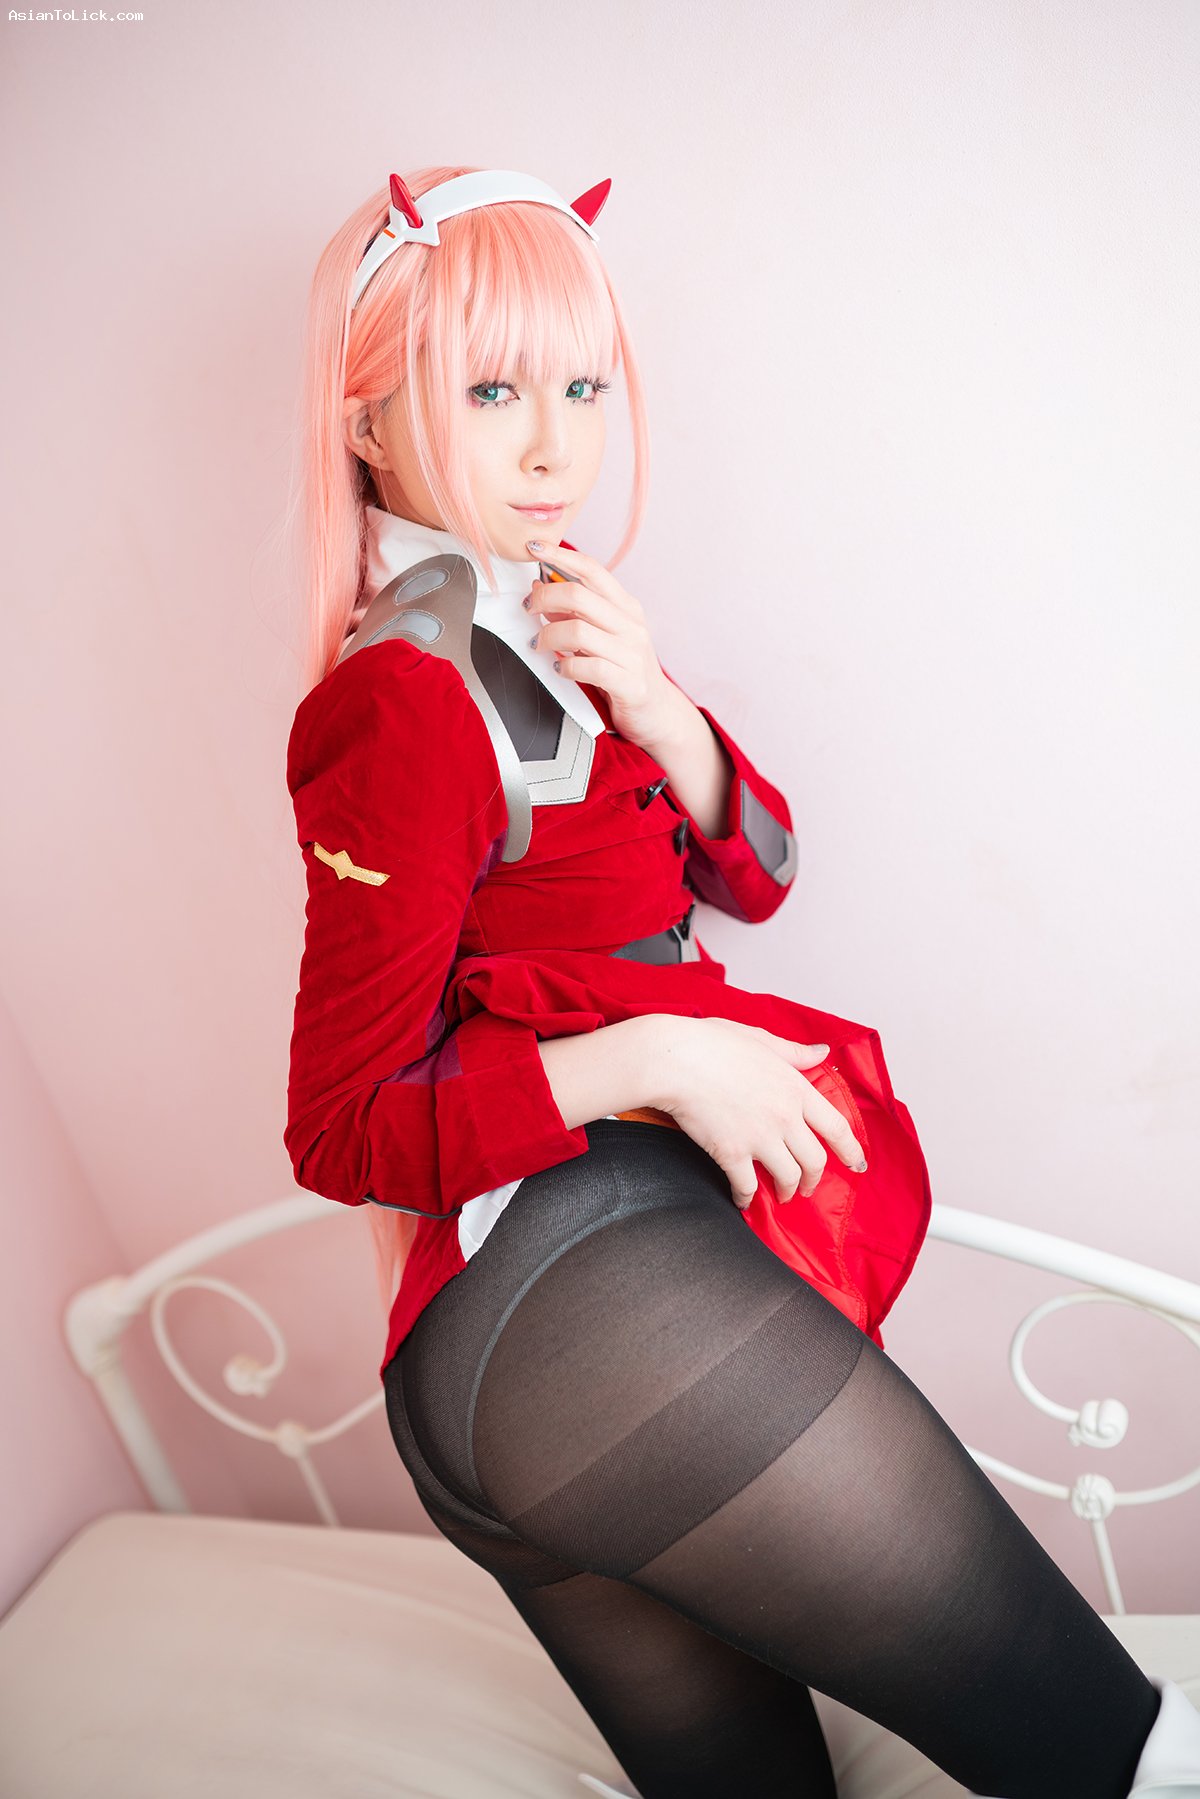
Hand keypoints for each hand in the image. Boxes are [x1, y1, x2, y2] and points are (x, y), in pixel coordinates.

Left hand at [522, 540, 681, 749]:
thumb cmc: (625, 671)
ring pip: (578, 631)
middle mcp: (631, 625)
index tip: (534, 547)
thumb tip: (540, 587)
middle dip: (543, 598)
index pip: (592, 569)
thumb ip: (573, 613)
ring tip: (538, 645)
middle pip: (579, 595)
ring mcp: (632, 653)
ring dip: (547, 636)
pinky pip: (588, 666)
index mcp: (625, 607)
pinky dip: (565, 666)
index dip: (560, 555)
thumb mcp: (600, 636)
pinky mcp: (629, 683)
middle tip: (527, 609)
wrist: (657, 713)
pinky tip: (559, 668)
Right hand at [645, 1017, 869, 1209]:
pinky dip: (748, 1199)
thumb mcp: (760, 1039)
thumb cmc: (711, 1043)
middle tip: (810, 1187)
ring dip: (788, 1191)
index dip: (851, 1150)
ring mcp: (760, 1138)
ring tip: (782, 1194)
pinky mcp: (732, 1153)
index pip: (836, 1127)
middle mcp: (785, 1117)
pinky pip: (748, 1187)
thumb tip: (822, 1051)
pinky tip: (744, 1201)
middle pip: (816, 1160)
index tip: (857, 1164)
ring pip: (789, 1178)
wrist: (674, 1060)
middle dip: (815, 1179)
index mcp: (795, 1087)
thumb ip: (794, 1052)